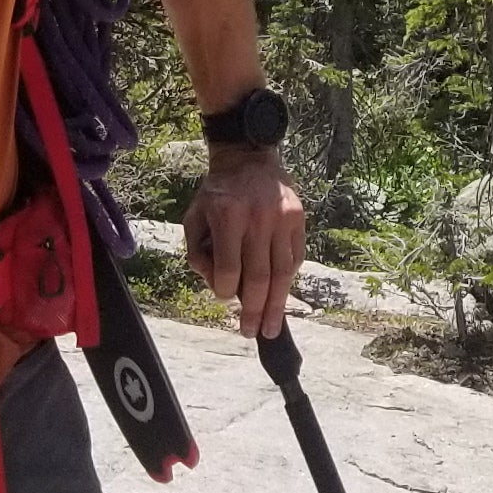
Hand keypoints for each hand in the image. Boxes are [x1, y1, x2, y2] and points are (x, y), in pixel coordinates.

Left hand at [184, 148, 307, 339]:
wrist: (248, 159)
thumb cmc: (217, 196)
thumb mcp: (194, 220)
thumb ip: (199, 255)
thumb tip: (219, 285)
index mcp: (226, 216)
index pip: (228, 270)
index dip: (225, 291)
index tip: (225, 297)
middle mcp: (256, 218)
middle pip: (259, 277)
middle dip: (255, 311)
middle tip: (253, 333)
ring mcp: (281, 218)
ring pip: (282, 272)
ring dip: (277, 305)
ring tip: (272, 327)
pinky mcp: (298, 218)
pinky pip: (296, 257)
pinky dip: (288, 279)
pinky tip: (281, 294)